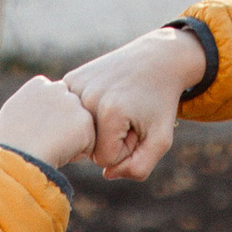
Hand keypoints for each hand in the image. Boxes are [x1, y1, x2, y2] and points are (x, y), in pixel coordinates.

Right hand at [0, 71, 100, 168]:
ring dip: (71, 138)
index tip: (36, 131)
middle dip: (64, 125)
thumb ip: (32, 103)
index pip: (55, 98)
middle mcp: (58, 88)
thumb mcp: (15, 113)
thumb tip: (41, 107)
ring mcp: (73, 103)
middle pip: (71, 110)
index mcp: (38, 84)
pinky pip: (88, 142)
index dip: (49, 118)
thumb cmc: (10, 142)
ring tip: (50, 147)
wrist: (18, 156)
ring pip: (80, 126)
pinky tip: (59, 153)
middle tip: (44, 141)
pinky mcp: (85, 120)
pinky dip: (77, 153)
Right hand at [64, 26, 201, 179]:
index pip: (104, 159)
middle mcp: (87, 97)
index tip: (136, 126)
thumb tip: (106, 173)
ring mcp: (76, 85)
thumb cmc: (160, 102)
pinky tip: (104, 97)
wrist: (158, 58)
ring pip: (80, 131)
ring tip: (118, 104)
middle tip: (129, 115)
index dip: (124, 148)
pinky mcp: (70, 78)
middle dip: (111, 139)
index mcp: (109, 113)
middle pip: (89, 146)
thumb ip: (139, 168)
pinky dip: (88, 113)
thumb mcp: (161, 139)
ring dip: (99, 126)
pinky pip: (73, 115)